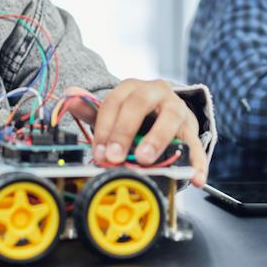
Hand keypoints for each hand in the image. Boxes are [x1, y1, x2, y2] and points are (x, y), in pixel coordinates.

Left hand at [65, 79, 207, 186]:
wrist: (168, 111)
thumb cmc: (138, 115)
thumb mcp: (115, 111)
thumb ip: (92, 110)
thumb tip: (68, 100)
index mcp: (132, 88)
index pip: (114, 103)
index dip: (105, 129)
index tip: (99, 153)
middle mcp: (156, 92)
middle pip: (139, 104)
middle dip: (125, 131)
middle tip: (116, 156)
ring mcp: (177, 108)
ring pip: (170, 117)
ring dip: (157, 140)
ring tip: (145, 159)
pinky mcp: (193, 127)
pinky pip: (196, 144)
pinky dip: (197, 162)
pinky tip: (195, 178)